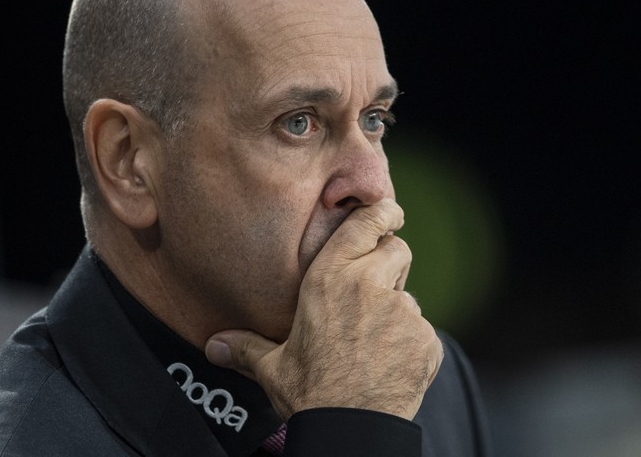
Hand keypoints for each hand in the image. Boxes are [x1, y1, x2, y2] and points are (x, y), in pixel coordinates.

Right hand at [205, 198, 443, 420]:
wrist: (349, 428)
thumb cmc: (309, 393)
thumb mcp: (272, 366)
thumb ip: (246, 347)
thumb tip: (214, 344)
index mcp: (330, 279)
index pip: (365, 224)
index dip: (382, 212)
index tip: (390, 211)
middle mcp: (369, 285)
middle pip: (396, 251)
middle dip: (391, 264)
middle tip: (375, 293)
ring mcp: (403, 310)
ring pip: (409, 296)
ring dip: (397, 312)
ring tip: (373, 346)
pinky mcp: (426, 336)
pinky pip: (422, 331)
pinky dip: (411, 345)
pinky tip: (389, 366)